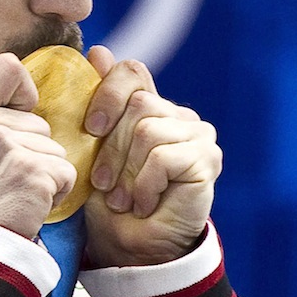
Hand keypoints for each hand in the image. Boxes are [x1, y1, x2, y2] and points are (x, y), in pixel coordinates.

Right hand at [0, 53, 76, 239]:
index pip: (8, 67)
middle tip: (3, 179)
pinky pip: (66, 173)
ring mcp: (6, 146)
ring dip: (43, 174)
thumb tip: (6, 100)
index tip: (16, 117)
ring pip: (54, 149)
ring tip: (12, 194)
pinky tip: (28, 206)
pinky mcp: (32, 172)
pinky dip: (56, 193)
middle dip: (31, 151)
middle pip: (38, 122)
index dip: (22, 93)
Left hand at [81, 45, 221, 265]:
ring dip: (125, 171)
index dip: (107, 93)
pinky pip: (164, 156)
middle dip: (110, 149)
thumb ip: (97, 102)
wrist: (130, 246)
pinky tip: (142, 203)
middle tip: (103, 184)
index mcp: (148, 106)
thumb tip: (98, 51)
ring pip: (148, 130)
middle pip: (136, 105)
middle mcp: (176, 115)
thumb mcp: (90, 148)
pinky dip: (144, 184)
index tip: (90, 129)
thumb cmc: (106, 199)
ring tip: (120, 198)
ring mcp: (197, 135)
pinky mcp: (207, 159)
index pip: (131, 71)